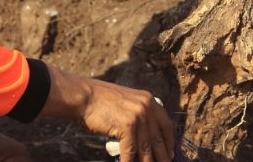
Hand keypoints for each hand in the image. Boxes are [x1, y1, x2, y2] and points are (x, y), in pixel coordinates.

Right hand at [40, 65, 174, 161]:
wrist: (82, 96)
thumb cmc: (99, 101)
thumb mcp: (126, 102)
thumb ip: (138, 115)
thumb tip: (145, 138)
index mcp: (148, 99)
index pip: (166, 124)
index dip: (169, 141)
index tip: (170, 153)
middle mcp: (146, 106)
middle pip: (158, 138)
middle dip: (161, 156)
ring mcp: (138, 115)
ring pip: (146, 148)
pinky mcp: (127, 126)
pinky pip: (131, 152)